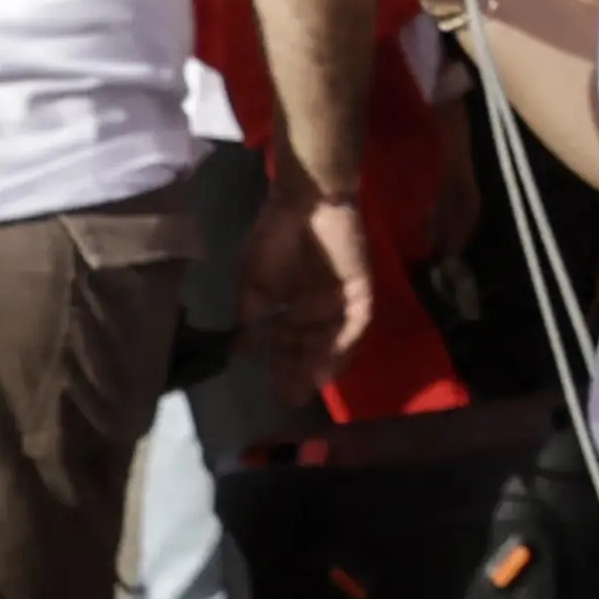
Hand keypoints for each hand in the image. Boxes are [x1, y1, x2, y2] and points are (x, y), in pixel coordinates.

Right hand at [238, 179, 368, 384]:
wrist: (304, 200)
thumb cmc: (274, 236)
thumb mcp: (252, 281)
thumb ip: (250, 314)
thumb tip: (239, 346)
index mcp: (295, 307)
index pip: (289, 347)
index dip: (281, 368)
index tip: (269, 390)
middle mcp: (319, 309)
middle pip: (312, 350)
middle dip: (300, 374)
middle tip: (287, 398)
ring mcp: (341, 301)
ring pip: (335, 342)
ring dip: (322, 364)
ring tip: (308, 387)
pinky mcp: (360, 290)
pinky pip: (357, 323)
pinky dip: (343, 342)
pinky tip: (328, 360)